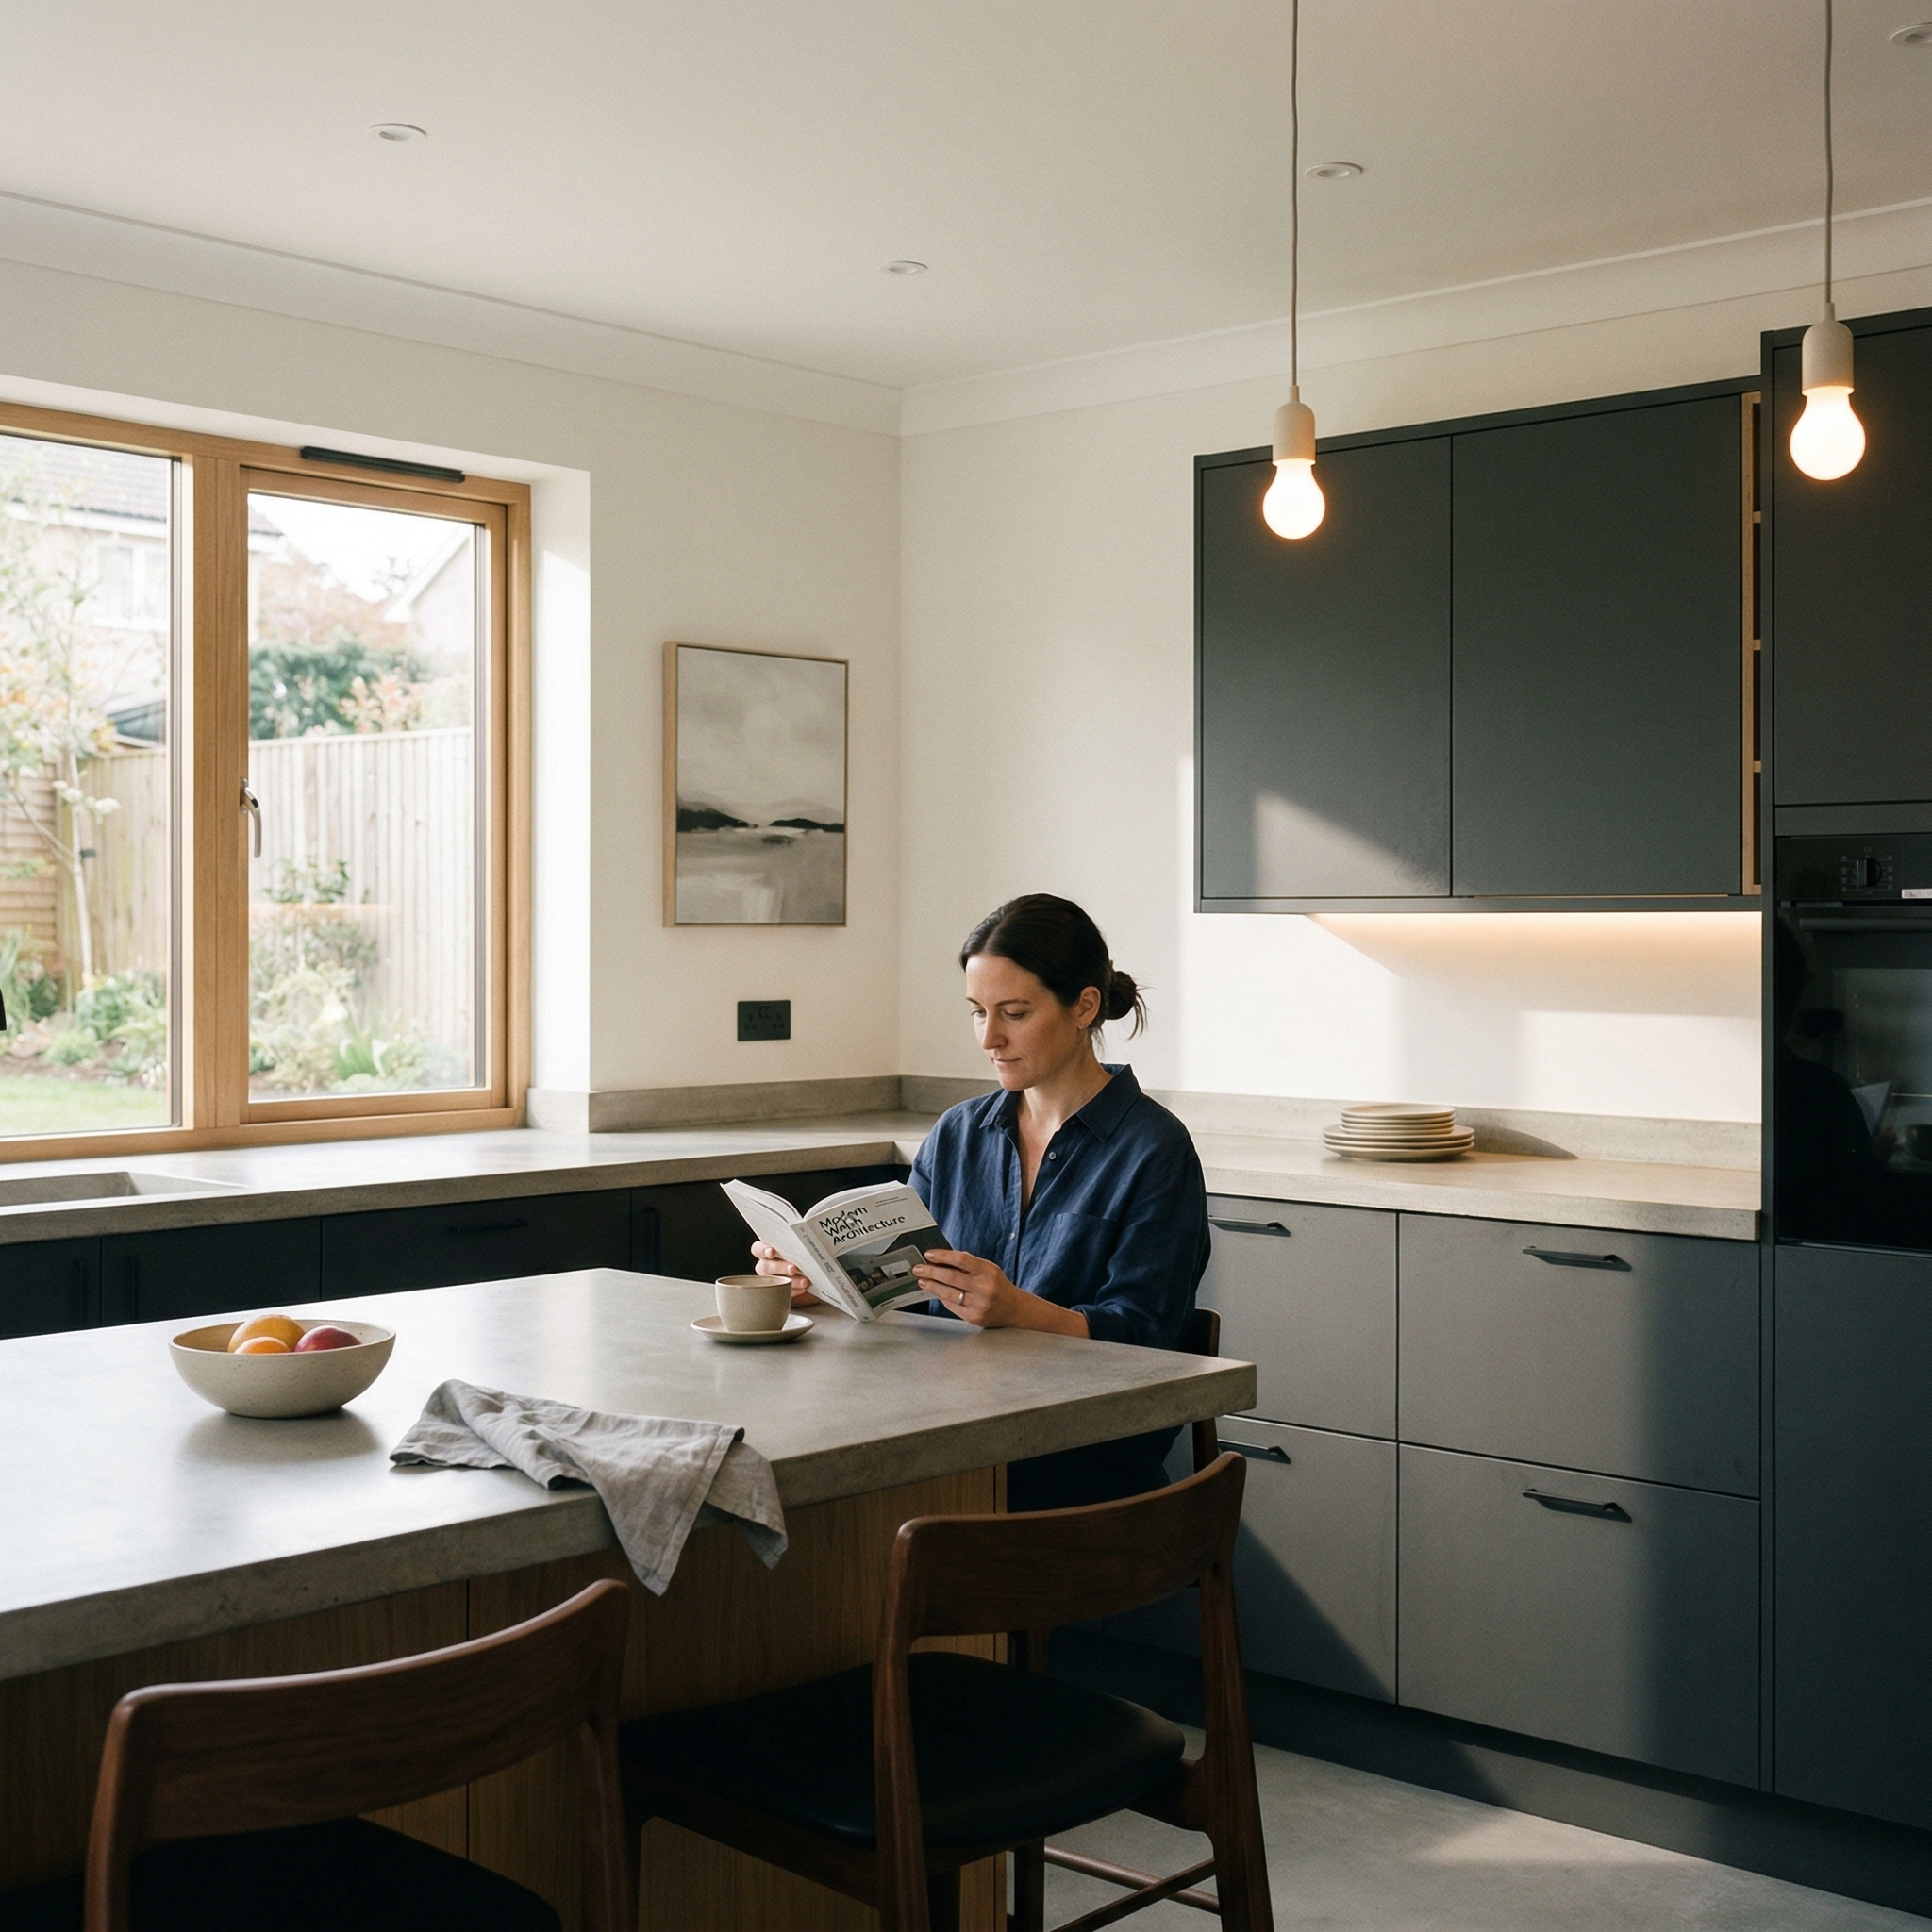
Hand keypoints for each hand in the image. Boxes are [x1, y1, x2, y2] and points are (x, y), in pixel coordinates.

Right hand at [752, 1241, 819, 1307]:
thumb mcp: (802, 1249)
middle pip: (765, 1267)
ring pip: (773, 1282)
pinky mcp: (778, 1293)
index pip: (757, 1249)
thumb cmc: (805, 1258)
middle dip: (780, 1267)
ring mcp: (770, 1280)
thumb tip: (806, 1244)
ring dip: (789, 1281)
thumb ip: (799, 1246)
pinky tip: (803, 1289)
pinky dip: (793, 1291)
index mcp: (767, 1251)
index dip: (763, 1250)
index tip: (772, 1252)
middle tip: (793, 1269)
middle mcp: (766, 1266)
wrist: (813, 1275)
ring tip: (804, 1281)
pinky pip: (781, 1293)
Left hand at [912, 1250, 1087, 1336]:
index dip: (943, 1256)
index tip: (929, 1254)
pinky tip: (935, 1292)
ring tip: (923, 1280)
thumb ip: (968, 1265)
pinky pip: (952, 1306)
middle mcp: (985, 1288)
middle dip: (931, 1272)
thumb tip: (940, 1260)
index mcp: (989, 1271)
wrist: (1013, 1309)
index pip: (962, 1260)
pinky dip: (942, 1298)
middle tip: (918, 1268)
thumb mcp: (988, 1270)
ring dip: (932, 1286)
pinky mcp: (974, 1317)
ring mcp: (980, 1304)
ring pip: (949, 1293)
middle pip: (952, 1277)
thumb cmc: (997, 1285)